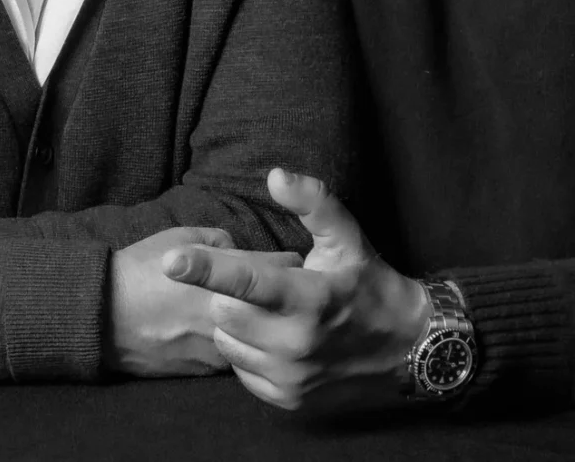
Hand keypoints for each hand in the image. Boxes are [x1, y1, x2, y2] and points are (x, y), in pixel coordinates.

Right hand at [107, 226, 302, 378]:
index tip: (293, 260)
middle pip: (278, 306)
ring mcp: (221, 347)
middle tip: (286, 287)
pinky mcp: (208, 370)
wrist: (103, 316)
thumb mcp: (181, 237)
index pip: (280, 267)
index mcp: (225, 277)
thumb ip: (219, 241)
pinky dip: (240, 345)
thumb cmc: (140, 270)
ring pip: (262, 337)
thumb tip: (241, 251)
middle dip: (283, 295)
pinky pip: (237, 356)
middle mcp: (230, 315)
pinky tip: (234, 334)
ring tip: (261, 312)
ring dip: (264, 325)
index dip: (289, 262)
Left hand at [162, 169, 429, 412]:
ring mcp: (291, 376)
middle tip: (262, 283)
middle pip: (225, 311)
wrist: (403, 344)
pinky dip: (246, 349)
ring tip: (269, 309)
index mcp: (309, 298)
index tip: (171, 260)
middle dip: (229, 292)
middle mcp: (297, 344)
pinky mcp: (288, 398)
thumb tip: (275, 176)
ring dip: (235, 322)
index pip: (248, 282)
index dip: (206, 269)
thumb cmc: (367, 280)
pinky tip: (273, 335)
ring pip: (228, 342)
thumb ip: (312, 202)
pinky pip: (240, 369)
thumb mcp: (346, 235)